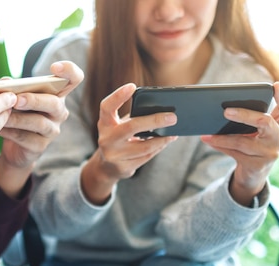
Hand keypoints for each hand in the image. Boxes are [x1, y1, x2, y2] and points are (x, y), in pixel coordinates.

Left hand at [0, 61, 84, 197]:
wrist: (14, 146)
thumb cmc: (18, 114)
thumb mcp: (16, 98)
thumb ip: (13, 88)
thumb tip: (4, 82)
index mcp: (57, 94)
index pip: (74, 79)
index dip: (69, 71)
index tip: (55, 67)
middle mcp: (59, 112)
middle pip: (54, 103)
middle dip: (34, 100)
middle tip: (16, 99)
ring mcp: (52, 130)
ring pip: (39, 123)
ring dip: (18, 118)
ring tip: (3, 115)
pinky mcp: (40, 146)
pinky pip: (25, 137)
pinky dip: (10, 132)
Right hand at [81, 83, 177, 204]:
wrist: (106, 167)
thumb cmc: (118, 138)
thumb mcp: (119, 126)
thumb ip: (134, 117)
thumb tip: (163, 110)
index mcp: (104, 124)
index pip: (107, 107)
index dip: (118, 96)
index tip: (132, 86)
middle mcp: (106, 139)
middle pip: (131, 127)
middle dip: (154, 121)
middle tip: (173, 117)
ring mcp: (114, 155)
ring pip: (144, 146)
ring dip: (162, 139)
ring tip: (173, 132)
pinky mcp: (123, 167)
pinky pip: (146, 157)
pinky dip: (159, 147)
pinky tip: (166, 141)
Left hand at [201, 81, 278, 205]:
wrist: (253, 174)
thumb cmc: (251, 146)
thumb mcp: (254, 132)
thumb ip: (249, 119)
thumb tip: (223, 109)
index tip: (274, 85)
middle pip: (264, 121)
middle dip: (244, 115)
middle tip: (225, 111)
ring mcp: (270, 153)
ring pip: (243, 142)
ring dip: (223, 137)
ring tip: (207, 133)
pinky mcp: (258, 165)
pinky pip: (236, 153)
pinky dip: (220, 145)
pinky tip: (209, 140)